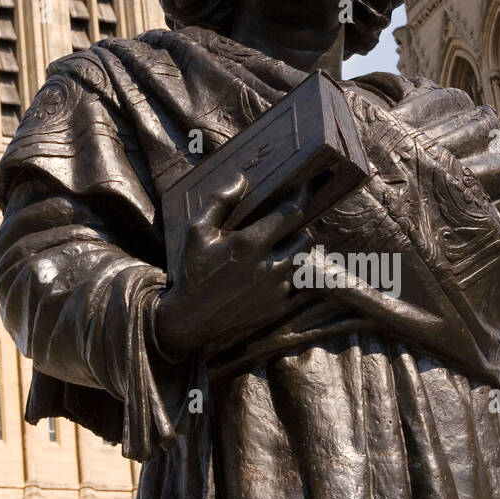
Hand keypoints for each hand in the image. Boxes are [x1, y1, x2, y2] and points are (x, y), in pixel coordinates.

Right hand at [155, 171, 309, 356]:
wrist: (191, 319)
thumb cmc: (193, 271)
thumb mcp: (196, 231)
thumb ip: (219, 202)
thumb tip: (241, 180)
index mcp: (250, 243)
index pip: (291, 213)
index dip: (302, 197)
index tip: (308, 186)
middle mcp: (270, 266)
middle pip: (304, 238)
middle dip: (296, 230)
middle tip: (281, 229)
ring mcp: (278, 288)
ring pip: (301, 261)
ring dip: (292, 253)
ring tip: (274, 252)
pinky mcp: (279, 305)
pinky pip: (294, 284)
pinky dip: (285, 277)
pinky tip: (265, 276)